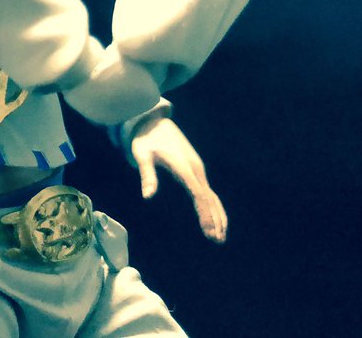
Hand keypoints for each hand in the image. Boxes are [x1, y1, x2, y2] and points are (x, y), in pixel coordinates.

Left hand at [130, 115, 226, 242]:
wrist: (152, 120)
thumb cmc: (144, 139)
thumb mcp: (141, 154)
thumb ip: (147, 175)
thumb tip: (148, 196)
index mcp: (184, 166)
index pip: (198, 194)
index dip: (204, 213)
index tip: (208, 231)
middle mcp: (195, 168)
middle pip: (209, 197)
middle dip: (214, 219)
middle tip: (217, 240)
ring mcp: (197, 167)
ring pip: (212, 195)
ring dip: (217, 214)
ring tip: (220, 236)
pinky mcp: (195, 168)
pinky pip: (207, 190)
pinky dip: (213, 205)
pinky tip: (215, 217)